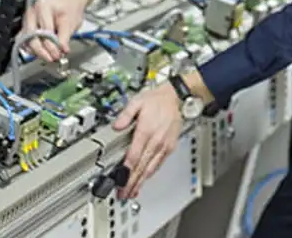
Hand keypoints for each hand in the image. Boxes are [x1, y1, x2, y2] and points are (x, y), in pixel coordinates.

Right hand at [21, 0, 104, 60]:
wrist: (69, 4)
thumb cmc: (69, 9)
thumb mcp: (71, 22)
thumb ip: (65, 38)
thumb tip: (61, 50)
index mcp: (43, 8)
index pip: (44, 31)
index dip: (51, 45)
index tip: (58, 54)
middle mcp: (32, 13)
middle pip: (31, 37)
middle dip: (42, 51)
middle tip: (52, 58)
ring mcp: (27, 20)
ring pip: (26, 40)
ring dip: (36, 52)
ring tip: (49, 57)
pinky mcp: (27, 28)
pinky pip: (25, 41)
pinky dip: (32, 49)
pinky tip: (42, 53)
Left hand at [113, 82, 182, 199]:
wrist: (176, 98)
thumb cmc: (157, 100)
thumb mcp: (137, 101)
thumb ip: (125, 115)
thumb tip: (116, 126)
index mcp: (146, 131)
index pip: (134, 156)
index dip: (126, 171)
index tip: (120, 181)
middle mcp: (156, 141)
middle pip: (141, 166)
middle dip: (131, 182)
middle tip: (123, 193)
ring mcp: (164, 145)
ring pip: (151, 168)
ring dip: (141, 182)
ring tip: (132, 192)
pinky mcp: (170, 147)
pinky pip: (159, 164)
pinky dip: (151, 174)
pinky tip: (145, 179)